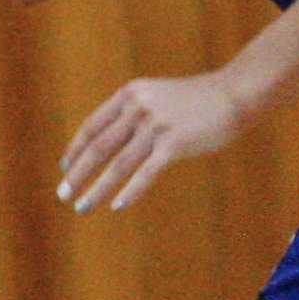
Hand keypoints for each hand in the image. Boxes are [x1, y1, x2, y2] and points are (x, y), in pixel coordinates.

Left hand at [57, 73, 247, 212]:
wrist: (235, 93)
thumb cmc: (200, 99)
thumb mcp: (160, 97)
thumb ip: (137, 113)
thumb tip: (114, 144)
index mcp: (130, 94)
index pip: (92, 126)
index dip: (75, 149)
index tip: (64, 169)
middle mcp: (138, 108)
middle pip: (98, 147)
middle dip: (77, 174)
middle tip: (63, 195)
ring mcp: (156, 125)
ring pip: (118, 164)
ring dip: (97, 189)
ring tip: (82, 206)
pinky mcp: (175, 143)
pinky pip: (147, 172)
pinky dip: (131, 191)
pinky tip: (118, 206)